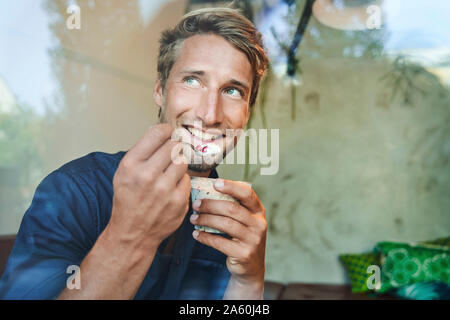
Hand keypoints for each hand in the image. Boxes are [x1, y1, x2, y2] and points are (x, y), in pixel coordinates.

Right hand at [109, 123, 190, 248]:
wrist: (132, 232)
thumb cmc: (128, 199)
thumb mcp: (124, 172)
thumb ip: (142, 151)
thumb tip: (165, 131)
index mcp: (131, 165)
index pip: (157, 133)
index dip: (167, 130)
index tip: (169, 133)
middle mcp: (147, 175)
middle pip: (174, 145)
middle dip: (173, 148)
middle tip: (169, 155)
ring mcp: (164, 189)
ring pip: (183, 161)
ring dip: (178, 164)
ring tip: (169, 173)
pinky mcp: (178, 201)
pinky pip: (187, 180)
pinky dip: (181, 182)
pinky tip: (171, 189)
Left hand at [190, 179, 266, 288]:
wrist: (251, 267)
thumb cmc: (243, 237)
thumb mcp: (245, 221)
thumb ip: (233, 207)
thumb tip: (206, 192)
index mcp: (258, 211)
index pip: (247, 193)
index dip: (231, 186)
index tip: (215, 183)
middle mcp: (258, 224)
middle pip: (232, 208)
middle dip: (211, 205)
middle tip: (196, 204)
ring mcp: (253, 240)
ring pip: (225, 224)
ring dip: (206, 220)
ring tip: (193, 218)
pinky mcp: (244, 254)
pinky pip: (220, 242)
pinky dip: (205, 237)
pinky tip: (196, 234)